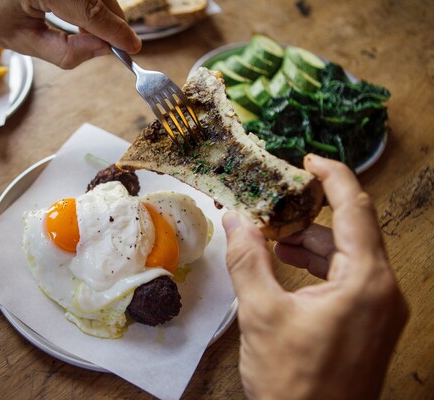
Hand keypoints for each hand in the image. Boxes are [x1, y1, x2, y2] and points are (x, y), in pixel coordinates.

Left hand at [0, 0, 141, 68]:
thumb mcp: (24, 43)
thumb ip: (68, 52)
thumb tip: (103, 50)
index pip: (92, 10)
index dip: (116, 32)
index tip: (132, 48)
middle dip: (110, 22)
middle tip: (110, 46)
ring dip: (100, 10)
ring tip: (88, 31)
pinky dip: (89, 0)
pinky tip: (78, 14)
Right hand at [222, 154, 408, 399]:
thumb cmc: (293, 379)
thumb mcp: (262, 313)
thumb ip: (248, 259)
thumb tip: (234, 218)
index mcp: (366, 280)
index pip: (355, 208)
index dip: (331, 177)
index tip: (306, 159)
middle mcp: (382, 289)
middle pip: (352, 230)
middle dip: (312, 212)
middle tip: (275, 200)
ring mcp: (379, 309)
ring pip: (348, 255)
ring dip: (311, 241)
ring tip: (272, 236)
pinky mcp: (368, 324)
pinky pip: (347, 279)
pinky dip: (318, 266)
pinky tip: (286, 265)